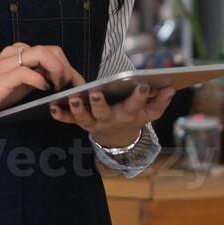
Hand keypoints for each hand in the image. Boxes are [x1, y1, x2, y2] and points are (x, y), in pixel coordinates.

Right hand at [0, 43, 84, 138]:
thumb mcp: (18, 86)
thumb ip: (35, 77)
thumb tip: (57, 79)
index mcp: (17, 53)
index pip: (50, 51)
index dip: (68, 65)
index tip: (78, 81)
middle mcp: (13, 53)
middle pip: (50, 49)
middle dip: (67, 67)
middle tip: (71, 86)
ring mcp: (7, 63)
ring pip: (41, 54)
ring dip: (57, 70)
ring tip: (59, 86)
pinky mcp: (1, 77)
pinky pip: (27, 71)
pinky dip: (40, 79)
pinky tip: (43, 89)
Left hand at [50, 83, 174, 148]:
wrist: (118, 138)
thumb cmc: (134, 117)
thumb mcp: (150, 113)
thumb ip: (160, 102)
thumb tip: (171, 88)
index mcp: (128, 114)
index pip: (135, 105)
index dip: (140, 97)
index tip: (142, 86)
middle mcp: (109, 119)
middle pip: (104, 112)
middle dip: (100, 103)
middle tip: (96, 92)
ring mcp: (93, 122)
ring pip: (84, 118)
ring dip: (77, 109)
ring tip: (72, 98)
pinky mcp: (80, 122)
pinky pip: (68, 120)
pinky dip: (60, 115)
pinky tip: (52, 107)